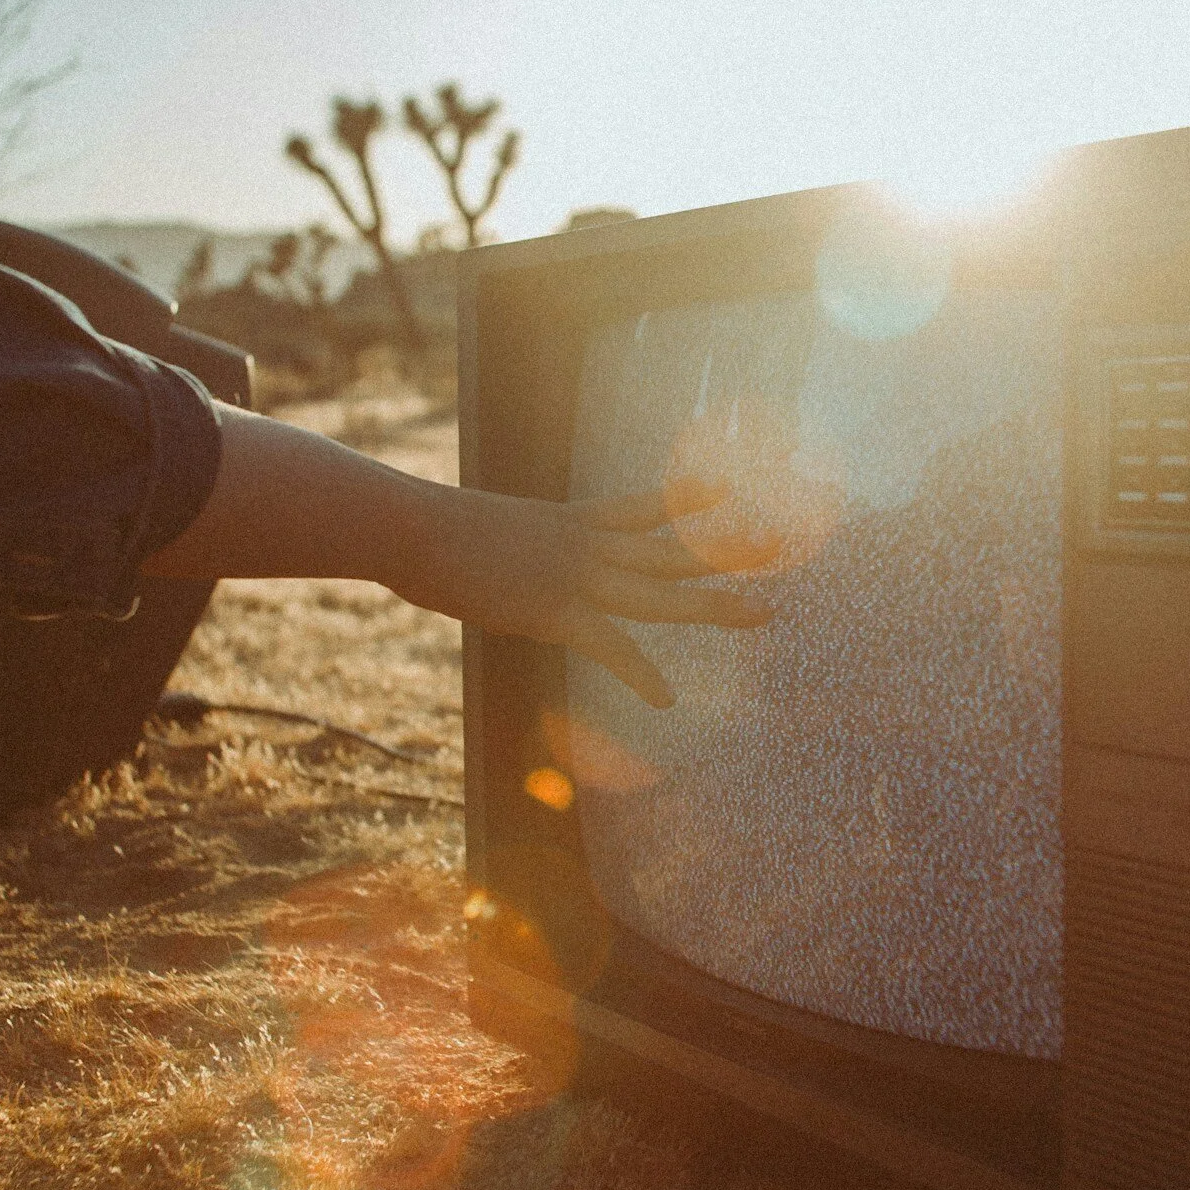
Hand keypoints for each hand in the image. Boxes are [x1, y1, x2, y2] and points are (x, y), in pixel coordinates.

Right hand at [396, 478, 777, 707]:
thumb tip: (489, 548)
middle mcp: (586, 544)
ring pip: (661, 592)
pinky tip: (667, 699)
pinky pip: (612, 647)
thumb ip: (506, 542)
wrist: (410, 527)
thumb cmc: (426, 528)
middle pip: (672, 549)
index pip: (644, 506)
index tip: (728, 490)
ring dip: (714, 605)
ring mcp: (575, 576)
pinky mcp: (554, 611)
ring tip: (762, 613)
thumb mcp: (481, 528)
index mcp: (570, 521)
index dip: (689, 499)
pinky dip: (641, 674)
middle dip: (727, 550)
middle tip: (779, 545)